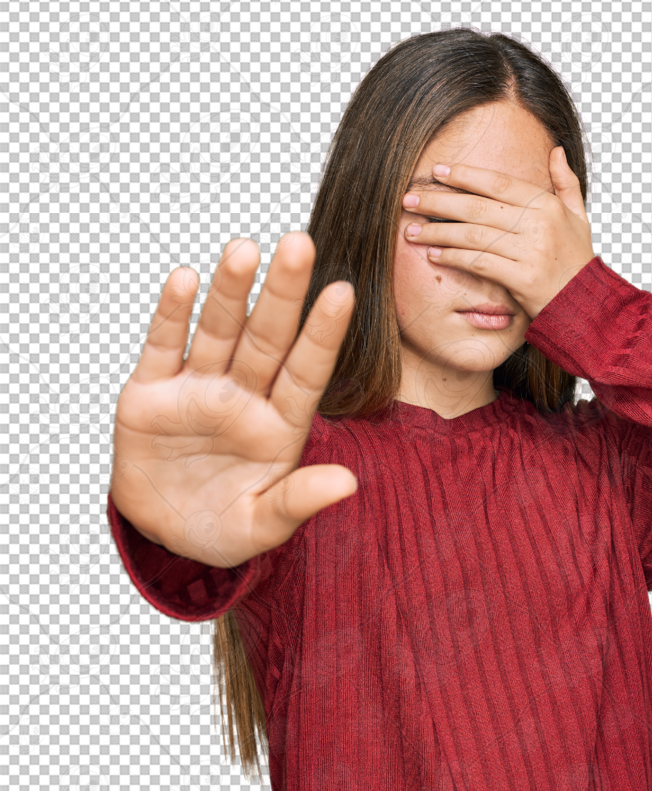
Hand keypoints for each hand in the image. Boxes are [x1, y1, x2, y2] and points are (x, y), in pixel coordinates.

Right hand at [109, 234, 358, 568]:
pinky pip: (164, 346)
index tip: (343, 293)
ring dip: (230, 291)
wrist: (164, 535)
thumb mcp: (263, 527)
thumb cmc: (225, 529)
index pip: (306, 372)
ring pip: (218, 331)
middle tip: (300, 242)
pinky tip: (185, 280)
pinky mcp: (151, 393)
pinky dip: (173, 314)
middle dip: (282, 293)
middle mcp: (244, 398)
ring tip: (245, 249)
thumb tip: (348, 483)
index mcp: (279, 426)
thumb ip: (300, 502)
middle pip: (267, 338)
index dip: (323, 334)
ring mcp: (199, 390)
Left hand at [401, 146, 595, 320]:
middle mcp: (538, 224)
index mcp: (547, 204)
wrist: (586, 303)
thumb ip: (566, 182)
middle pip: (478, 207)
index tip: (436, 171)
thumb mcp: (579, 216)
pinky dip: (454, 258)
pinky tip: (434, 254)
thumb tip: (555, 150)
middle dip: (439, 201)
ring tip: (412, 230)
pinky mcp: (522, 278)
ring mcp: (531, 251)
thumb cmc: (577, 261)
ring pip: (474, 235)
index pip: (497, 182)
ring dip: (438, 232)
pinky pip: (480, 263)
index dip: (464, 175)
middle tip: (410, 199)